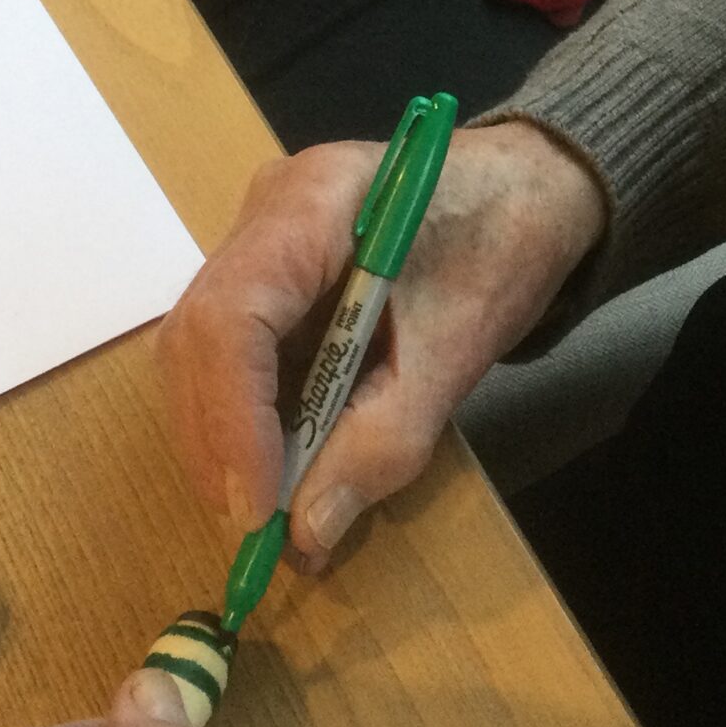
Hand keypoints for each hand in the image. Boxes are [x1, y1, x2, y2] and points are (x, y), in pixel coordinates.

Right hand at [159, 121, 607, 568]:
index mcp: (315, 203)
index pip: (234, 314)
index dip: (234, 419)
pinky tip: (278, 465)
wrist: (525, 190)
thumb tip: (306, 537)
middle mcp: (264, 211)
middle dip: (219, 440)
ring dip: (224, 437)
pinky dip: (246, 416)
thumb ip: (382, 443)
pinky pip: (229, 349)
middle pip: (200, 334)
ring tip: (268, 507)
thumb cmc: (501, 248)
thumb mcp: (457, 353)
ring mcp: (256, 238)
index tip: (259, 507)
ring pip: (200, 347)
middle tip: (256, 527)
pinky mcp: (265, 272)